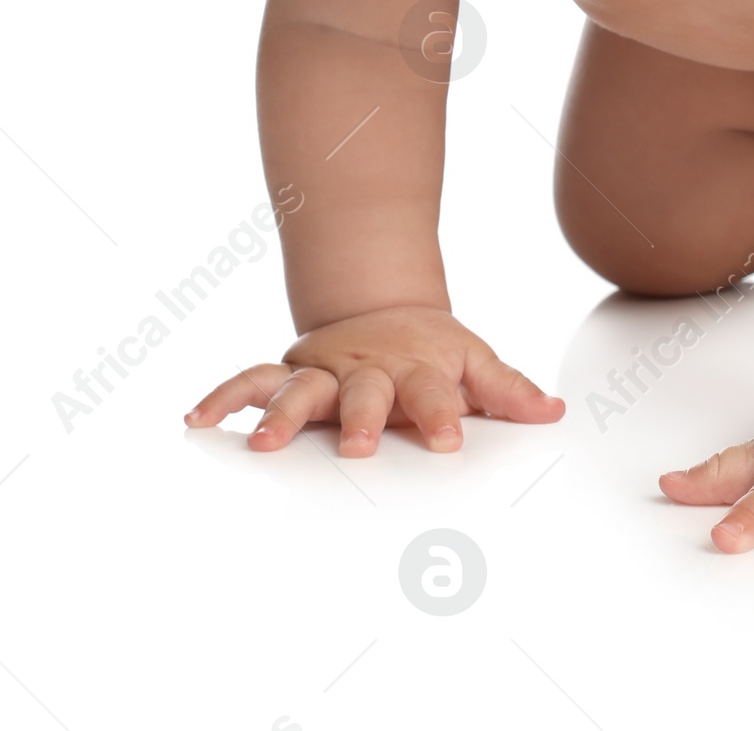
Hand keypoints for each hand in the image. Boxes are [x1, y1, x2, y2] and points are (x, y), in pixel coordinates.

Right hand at [184, 305, 564, 455]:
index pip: (434, 392)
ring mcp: (325, 369)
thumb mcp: (476, 361)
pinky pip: (253, 380)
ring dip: (281, 414)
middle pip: (365, 392)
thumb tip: (555, 412)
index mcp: (416, 368)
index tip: (450, 438)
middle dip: (363, 418)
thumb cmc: (432, 350)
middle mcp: (367, 369)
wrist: (385, 307)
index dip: (445, 413)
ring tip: (261, 444)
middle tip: (361, 446)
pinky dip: (225, 396)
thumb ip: (510, 390)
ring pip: (300, 387)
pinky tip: (197, 419)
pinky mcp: (292, 371)